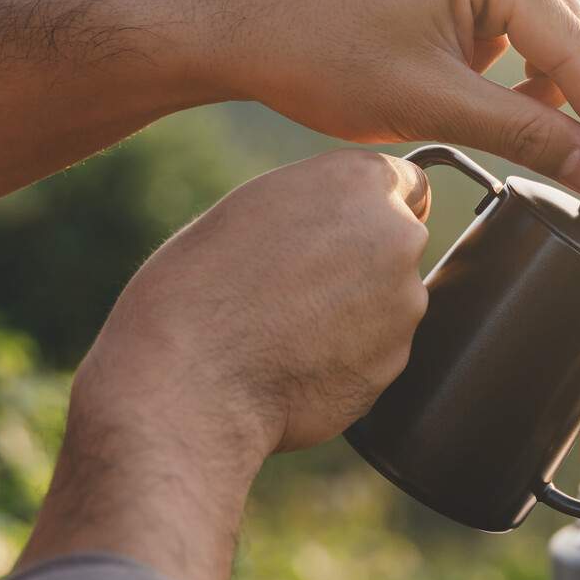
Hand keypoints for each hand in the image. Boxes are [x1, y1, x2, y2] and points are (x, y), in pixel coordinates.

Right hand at [17, 150, 431, 579]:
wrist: (176, 399)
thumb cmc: (184, 303)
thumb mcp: (239, 221)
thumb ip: (312, 211)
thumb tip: (372, 213)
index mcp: (352, 182)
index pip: (399, 180)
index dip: (360, 211)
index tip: (323, 237)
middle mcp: (395, 241)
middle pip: (403, 242)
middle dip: (363, 264)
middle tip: (292, 293)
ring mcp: (404, 311)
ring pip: (396, 302)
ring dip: (358, 315)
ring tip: (280, 334)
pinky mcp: (395, 368)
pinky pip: (383, 354)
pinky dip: (351, 360)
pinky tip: (293, 368)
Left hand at [196, 0, 579, 196]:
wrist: (237, 31)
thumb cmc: (317, 56)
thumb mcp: (433, 104)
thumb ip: (526, 135)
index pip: (572, 50)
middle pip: (562, 39)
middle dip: (575, 108)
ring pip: (533, 38)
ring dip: (534, 94)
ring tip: (522, 146)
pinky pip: (499, 29)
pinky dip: (502, 76)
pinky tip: (484, 109)